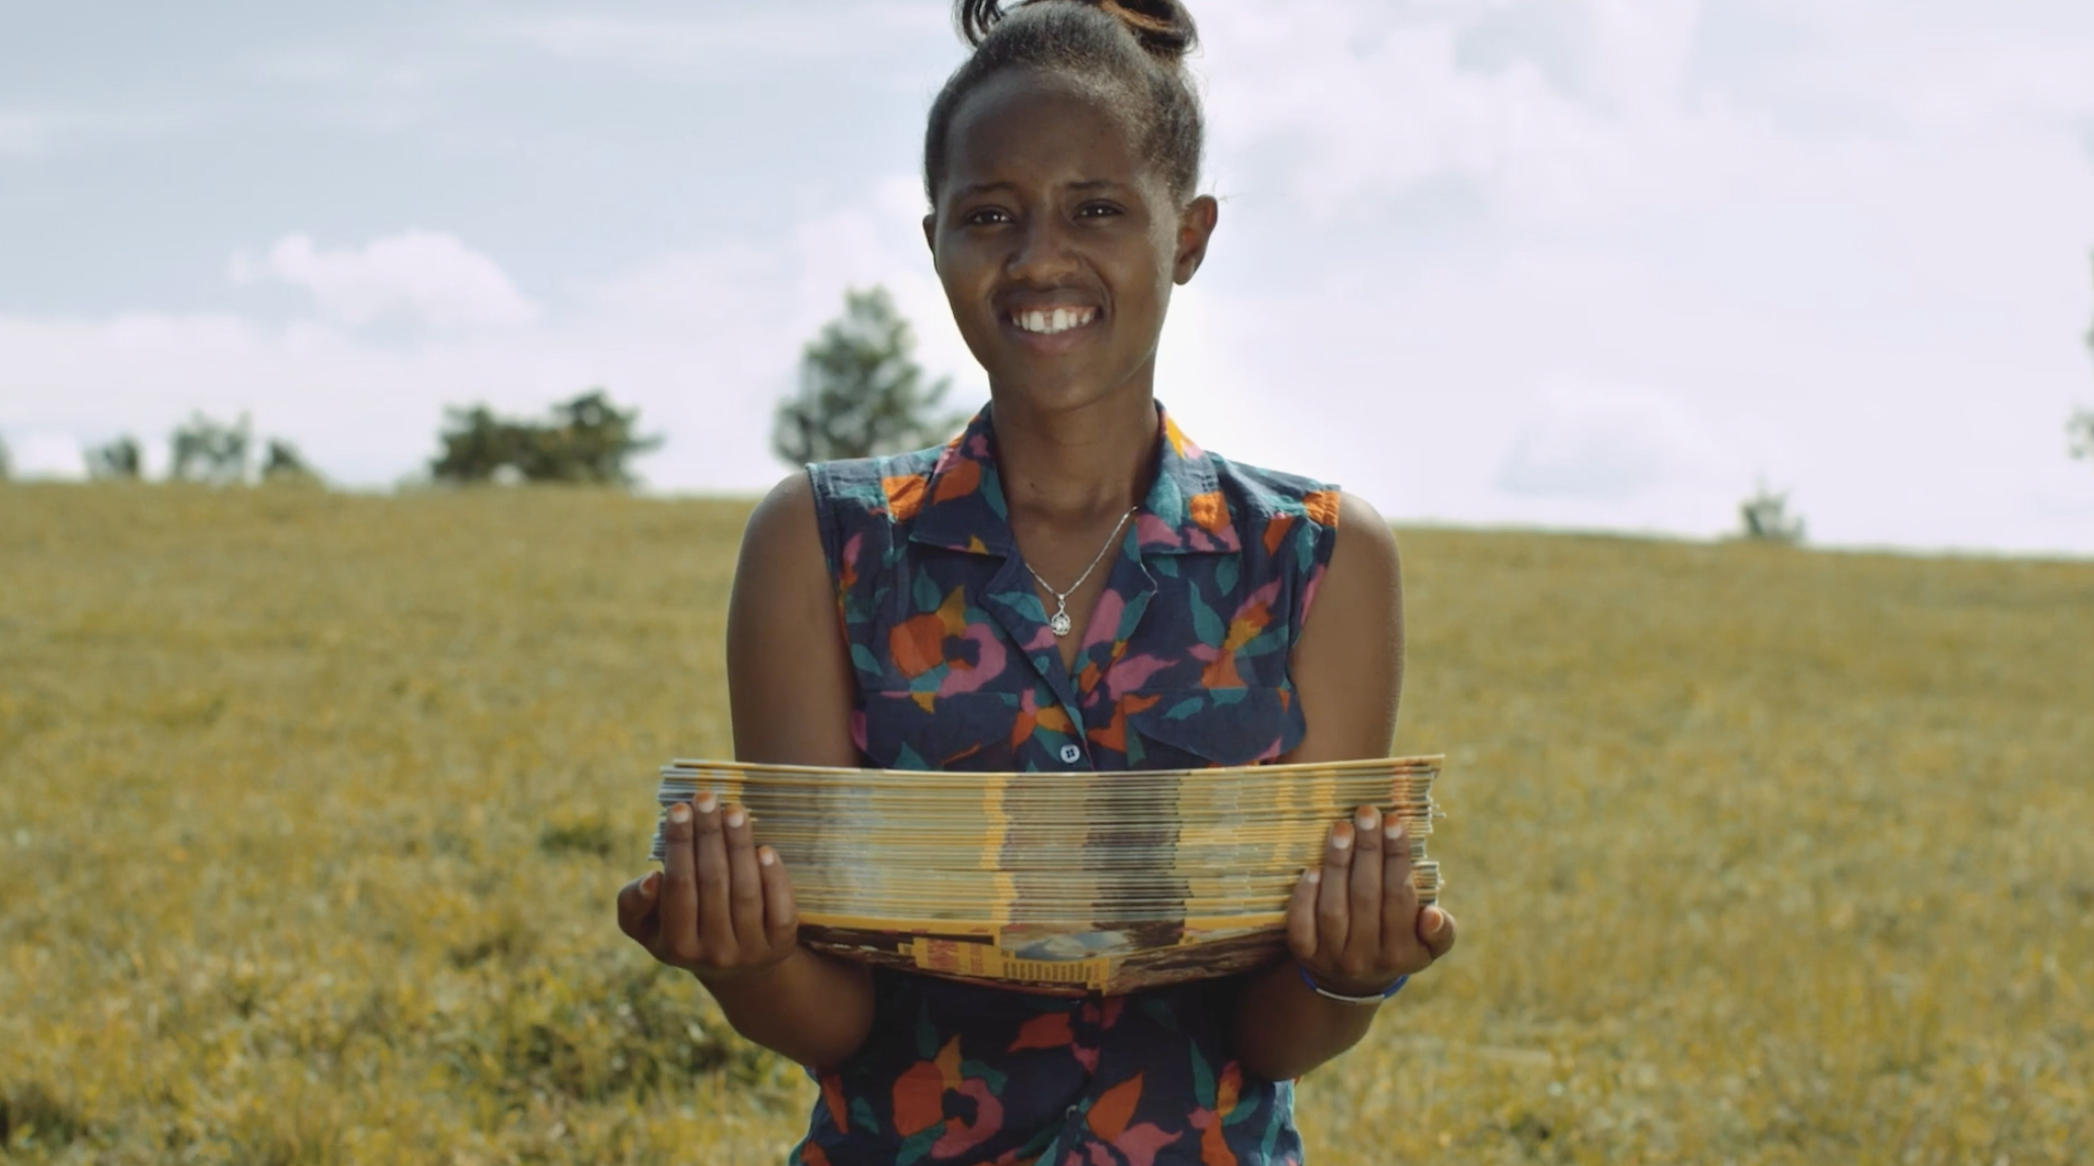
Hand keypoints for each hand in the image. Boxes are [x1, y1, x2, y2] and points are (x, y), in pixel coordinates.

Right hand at [615, 790, 800, 982]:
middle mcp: (714, 953)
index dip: (679, 846)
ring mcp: (750, 951)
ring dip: (740, 846)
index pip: (679, 887)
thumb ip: (633, 905)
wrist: (737, 970)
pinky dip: (773, 877)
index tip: (680, 807)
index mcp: (677, 947)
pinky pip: (779, 908)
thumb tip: (652, 879)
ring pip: (745, 891)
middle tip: (707, 798)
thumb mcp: (647, 927)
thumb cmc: (684, 931)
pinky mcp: (781, 945)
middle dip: (709, 836)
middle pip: (713, 884)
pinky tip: (765, 848)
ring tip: (734, 810)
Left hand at [1285, 805, 1457, 997]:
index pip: (1400, 896)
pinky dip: (1306, 895)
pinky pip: (1301, 923)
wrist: (1353, 982)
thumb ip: (1441, 932)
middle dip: (1368, 850)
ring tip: (1341, 827)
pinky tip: (1312, 868)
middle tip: (1367, 813)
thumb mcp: (1428, 947)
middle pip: (1366, 896)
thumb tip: (1434, 915)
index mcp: (1402, 953)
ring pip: (1333, 907)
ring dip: (1337, 863)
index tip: (1394, 820)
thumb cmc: (1397, 946)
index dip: (1396, 857)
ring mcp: (1332, 957)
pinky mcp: (1304, 954)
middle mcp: (1366, 957)